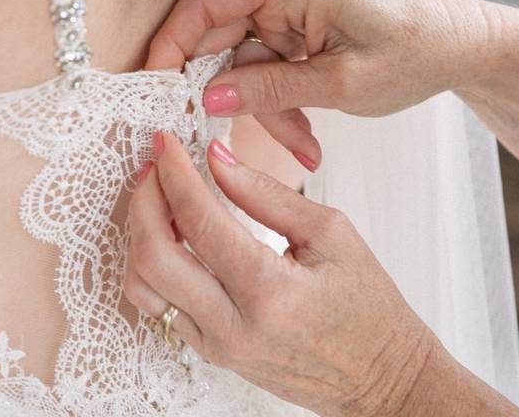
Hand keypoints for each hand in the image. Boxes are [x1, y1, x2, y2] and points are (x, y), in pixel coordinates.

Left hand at [124, 132, 434, 416]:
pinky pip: (159, 308)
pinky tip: (170, 235)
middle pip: (153, 256)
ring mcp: (217, 346)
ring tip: (159, 198)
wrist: (379, 376)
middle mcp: (233, 325)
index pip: (200, 221)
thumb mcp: (330, 233)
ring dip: (140, 234)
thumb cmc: (367, 306)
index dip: (175, 173)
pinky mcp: (212, 354)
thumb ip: (267, 193)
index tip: (167, 142)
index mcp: (270, 291)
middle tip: (155, 166)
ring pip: (143, 288)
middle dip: (144, 200)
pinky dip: (153, 265)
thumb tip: (217, 158)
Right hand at [144, 0, 496, 166]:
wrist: (461, 46)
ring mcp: (290, 11)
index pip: (204, 6)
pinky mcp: (299, 32)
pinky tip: (310, 142)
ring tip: (305, 150)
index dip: (168, 48)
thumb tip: (209, 101)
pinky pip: (269, 71)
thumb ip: (272, 90)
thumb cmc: (414, 53)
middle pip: (217, 38)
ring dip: (265, 112)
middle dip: (223, 95)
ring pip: (244, 64)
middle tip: (215, 139)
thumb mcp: (342, 83)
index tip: (152, 94)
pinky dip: (282, 107)